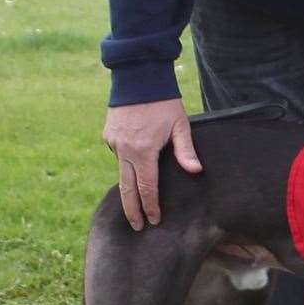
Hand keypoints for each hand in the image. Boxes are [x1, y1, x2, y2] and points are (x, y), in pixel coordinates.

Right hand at [102, 98, 201, 229]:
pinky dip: (126, 162)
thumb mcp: (180, 125)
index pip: (146, 188)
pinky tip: (135, 165)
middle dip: (132, 210)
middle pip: (127, 189)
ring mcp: (113, 143)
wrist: (138, 77)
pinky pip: (118, 155)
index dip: (150, 206)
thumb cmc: (164, 102)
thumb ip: (185, 150)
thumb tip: (195, 171)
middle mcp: (124, 150)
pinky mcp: (108, 135)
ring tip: (135, 203)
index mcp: (143, 151)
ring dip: (128, 186)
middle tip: (136, 227)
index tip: (153, 220)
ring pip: (121, 172)